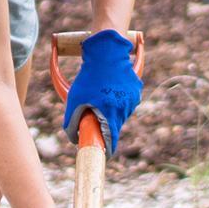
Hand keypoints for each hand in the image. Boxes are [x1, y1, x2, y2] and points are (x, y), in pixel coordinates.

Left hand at [62, 29, 141, 152]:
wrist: (106, 53)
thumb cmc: (88, 77)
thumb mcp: (74, 99)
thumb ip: (71, 121)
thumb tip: (73, 137)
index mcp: (111, 112)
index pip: (112, 138)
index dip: (108, 147)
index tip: (106, 154)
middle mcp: (125, 108)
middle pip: (115, 125)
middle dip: (105, 124)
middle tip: (95, 115)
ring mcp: (133, 99)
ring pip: (121, 113)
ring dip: (111, 111)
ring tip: (100, 96)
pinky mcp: (136, 90)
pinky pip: (126, 101)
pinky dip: (117, 100)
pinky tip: (108, 88)